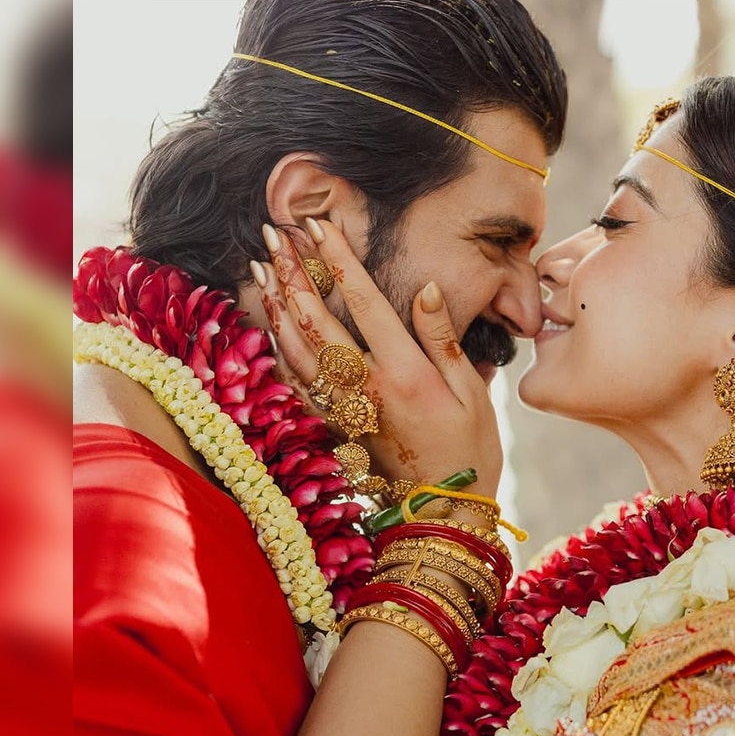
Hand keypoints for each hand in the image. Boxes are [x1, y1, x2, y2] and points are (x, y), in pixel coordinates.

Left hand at [253, 217, 502, 496]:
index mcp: (403, 373)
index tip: (318, 224)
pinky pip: (294, 385)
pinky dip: (277, 352)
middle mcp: (365, 388)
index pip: (362, 301)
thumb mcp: (472, 393)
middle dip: (292, 272)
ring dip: (276, 306)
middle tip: (273, 234)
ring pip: (295, 350)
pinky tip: (270, 328)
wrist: (442, 511)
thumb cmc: (469, 450)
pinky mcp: (334, 427)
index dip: (338, 259)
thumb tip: (424, 290)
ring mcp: (344, 409)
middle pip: (315, 320)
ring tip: (261, 269)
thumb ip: (444, 339)